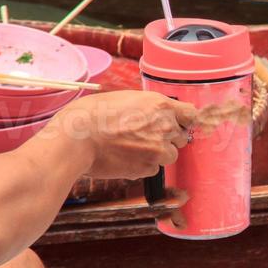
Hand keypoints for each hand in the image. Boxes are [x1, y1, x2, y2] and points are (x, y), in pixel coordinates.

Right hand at [49, 90, 195, 178]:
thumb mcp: (124, 98)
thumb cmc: (92, 114)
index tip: (178, 125)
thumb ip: (147, 107)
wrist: (76, 138)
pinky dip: (143, 166)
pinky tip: (124, 157)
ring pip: (169, 155)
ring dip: (157, 153)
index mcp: (160, 105)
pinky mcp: (149, 168)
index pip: (192, 115)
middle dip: (168, 138)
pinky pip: (154, 169)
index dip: (184, 121)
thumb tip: (158, 114)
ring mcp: (159, 150)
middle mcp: (165, 127)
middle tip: (144, 136)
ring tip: (130, 147)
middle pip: (182, 137)